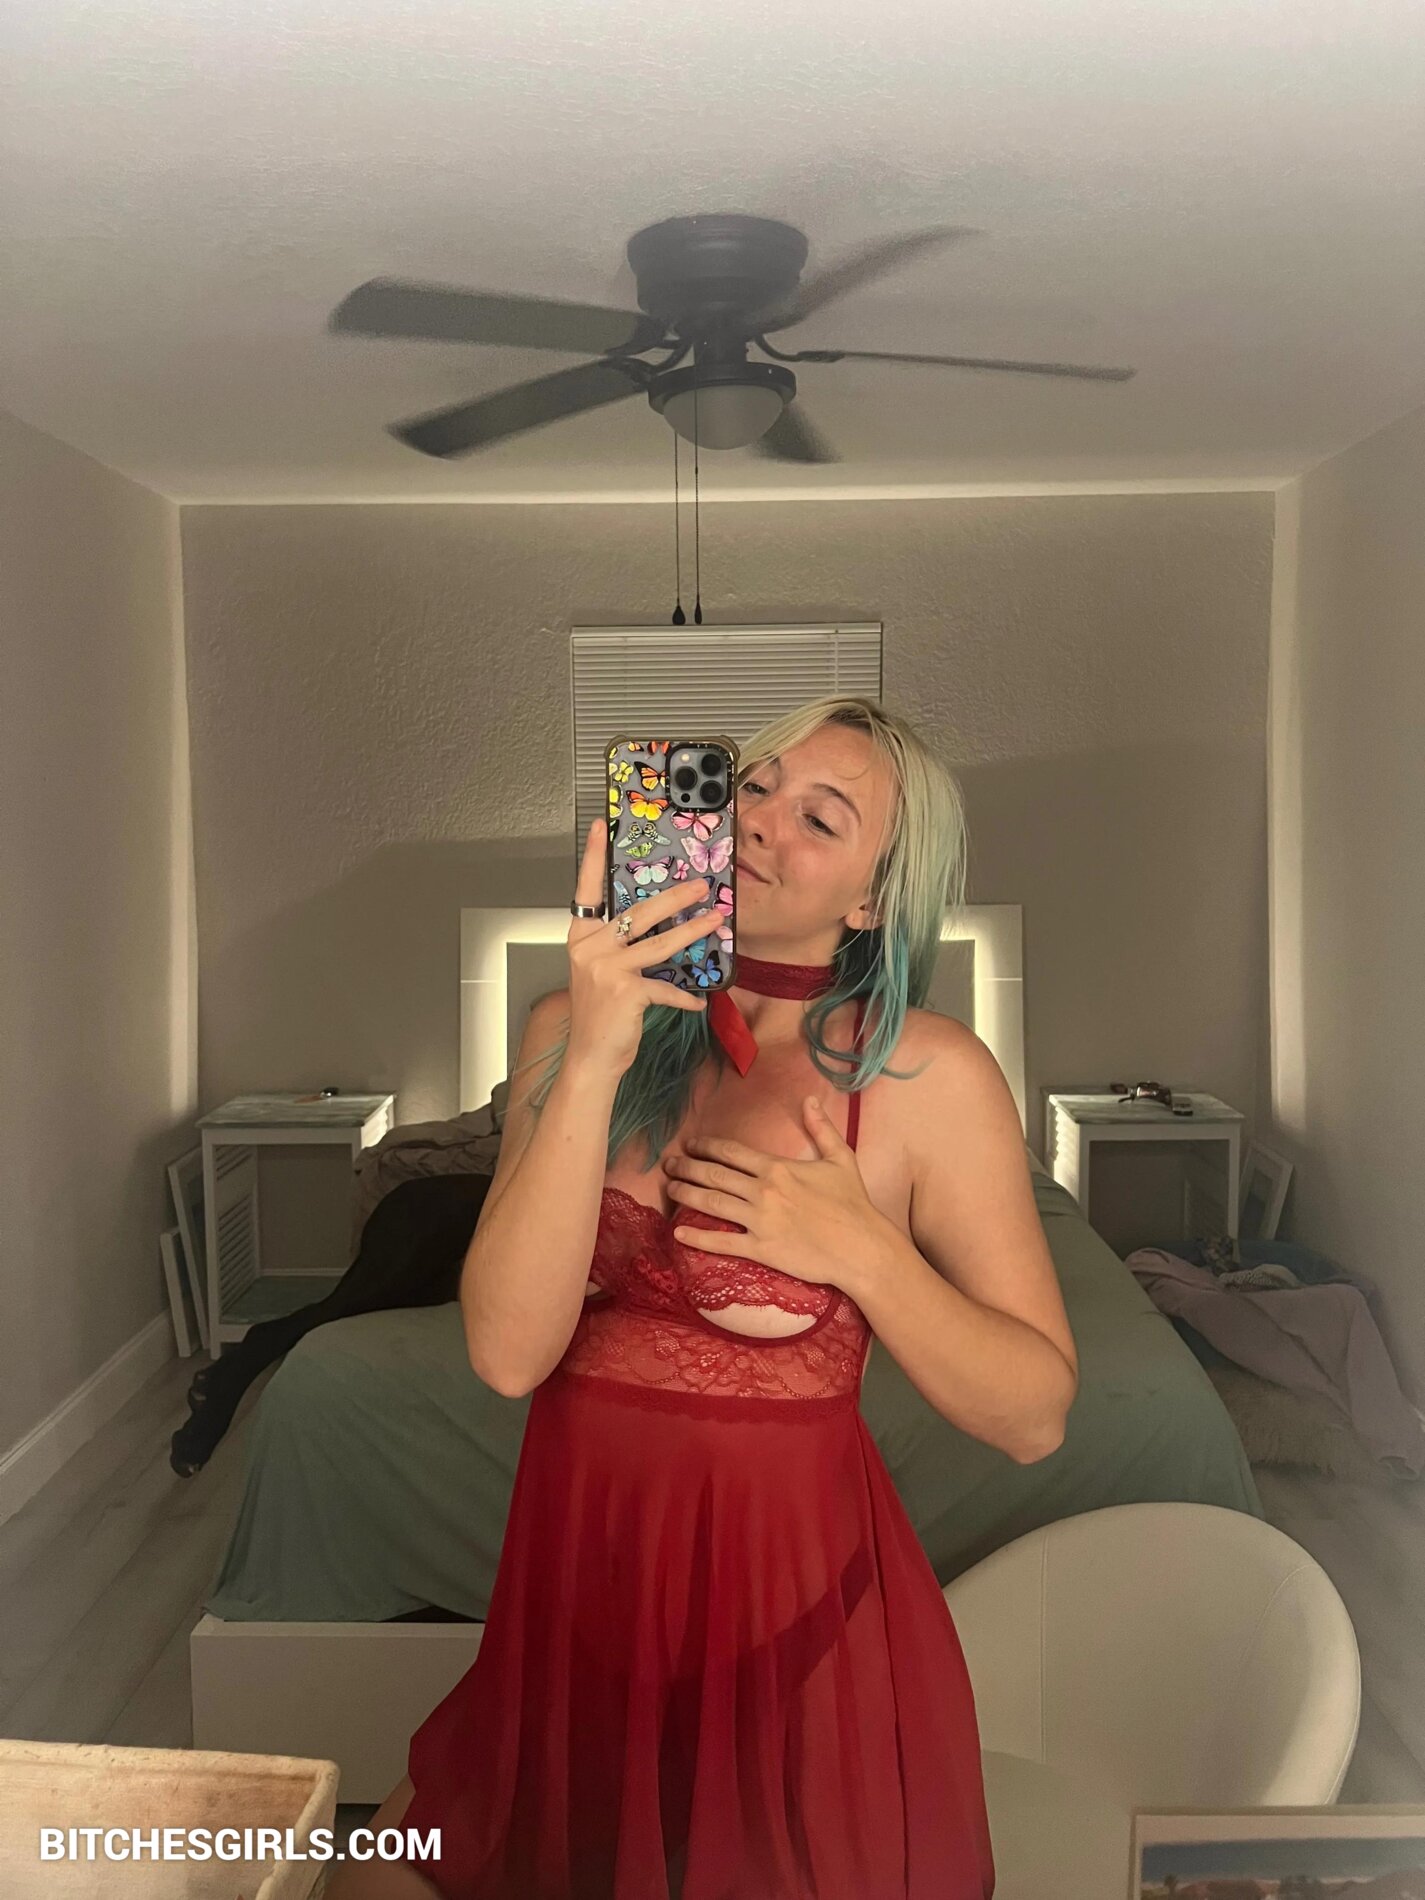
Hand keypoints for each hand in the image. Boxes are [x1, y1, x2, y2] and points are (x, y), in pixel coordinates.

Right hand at [566, 817, 722, 1079]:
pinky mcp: (626, 992)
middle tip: (700, 885)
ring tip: (716, 919)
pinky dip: (685, 995)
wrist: (591, 1058)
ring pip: (659, 942)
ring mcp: (606, 969)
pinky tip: (699, 1000)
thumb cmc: (600, 1015)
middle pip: (637, 912)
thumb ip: (620, 947)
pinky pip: (666, 987)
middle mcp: (589, 948)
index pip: (586, 890)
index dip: (595, 858)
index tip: (601, 826)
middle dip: (673, 897)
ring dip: (692, 931)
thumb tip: (659, 923)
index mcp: (581, 937)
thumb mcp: (601, 972)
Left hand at [664, 1095, 895, 1291]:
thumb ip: (821, 1128)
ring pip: (712, 1203)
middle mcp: (762, 1191)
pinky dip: (697, 1238)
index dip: (706, 1146)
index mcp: (777, 1168)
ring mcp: (759, 1221)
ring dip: (686, 1194)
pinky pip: (722, 1242)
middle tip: (669, 1164)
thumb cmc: (853, 1203)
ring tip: (670, 1189)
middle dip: (688, 1167)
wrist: (861, 1247)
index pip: (732, 1152)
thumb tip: (809, 1099)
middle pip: (714, 1175)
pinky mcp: (760, 1249)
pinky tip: (678, 1233)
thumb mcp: (840, 1158)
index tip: (690, 1144)